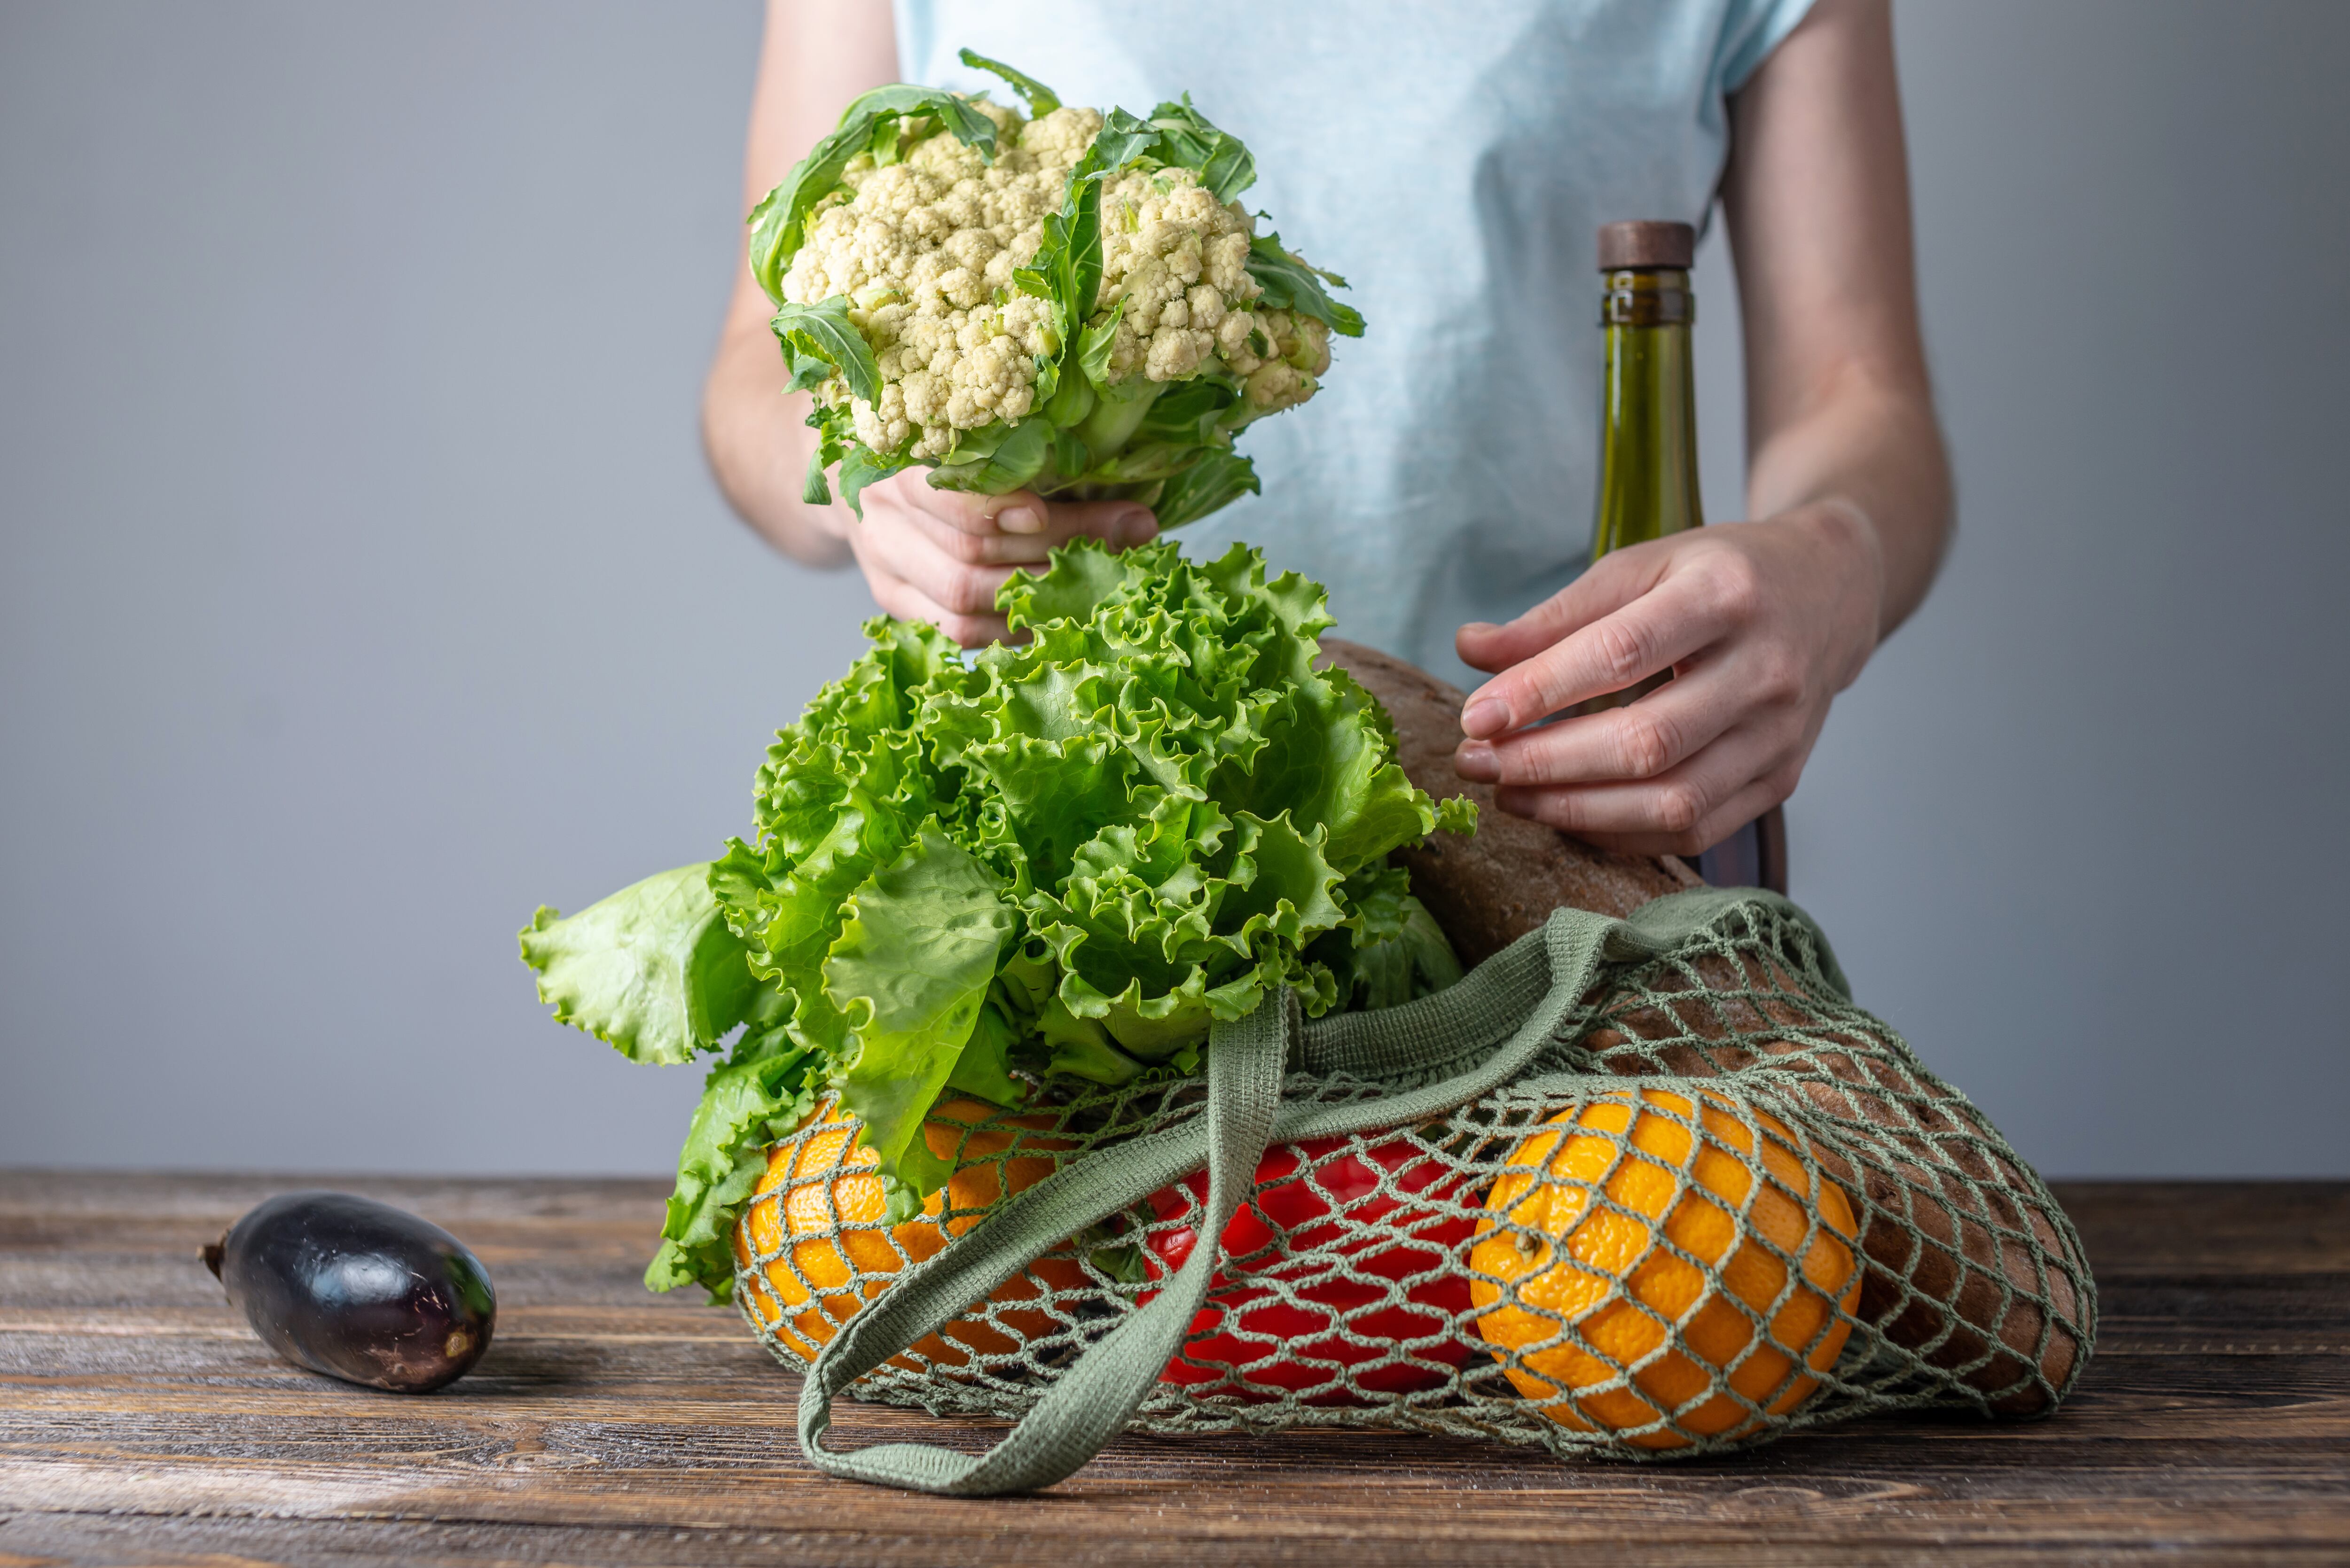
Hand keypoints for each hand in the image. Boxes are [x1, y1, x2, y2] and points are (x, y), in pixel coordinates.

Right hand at [835, 470, 1159, 645]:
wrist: (852, 478)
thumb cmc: (927, 446)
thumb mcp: (964, 435)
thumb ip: (1026, 458)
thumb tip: (1125, 496)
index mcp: (896, 461)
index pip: (948, 495)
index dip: (1000, 509)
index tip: (1052, 512)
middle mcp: (883, 516)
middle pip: (971, 552)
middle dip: (1059, 546)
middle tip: (1128, 535)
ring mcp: (886, 567)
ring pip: (966, 599)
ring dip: (1043, 593)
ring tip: (1104, 577)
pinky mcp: (896, 602)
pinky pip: (958, 631)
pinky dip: (1012, 626)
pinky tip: (1057, 612)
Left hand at [1450, 504, 1885, 856]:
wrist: (1830, 591)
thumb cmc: (1720, 576)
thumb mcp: (1642, 566)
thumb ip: (1557, 615)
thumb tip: (1470, 651)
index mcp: (1726, 595)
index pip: (1621, 653)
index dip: (1541, 691)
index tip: (1475, 716)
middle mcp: (1765, 669)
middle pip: (1646, 741)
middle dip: (1546, 762)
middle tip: (1476, 763)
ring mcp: (1781, 734)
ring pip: (1671, 801)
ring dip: (1576, 809)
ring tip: (1509, 794)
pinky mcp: (1782, 779)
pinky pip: (1694, 831)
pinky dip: (1620, 834)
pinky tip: (1566, 815)